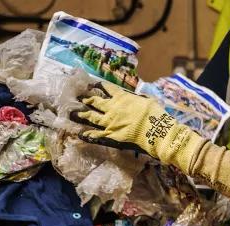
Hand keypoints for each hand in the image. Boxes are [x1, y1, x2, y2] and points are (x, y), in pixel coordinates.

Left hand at [70, 82, 204, 170]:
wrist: (157, 131)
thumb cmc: (156, 115)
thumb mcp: (148, 101)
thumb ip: (139, 99)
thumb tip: (137, 98)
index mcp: (122, 98)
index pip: (107, 89)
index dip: (98, 86)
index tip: (91, 84)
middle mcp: (112, 108)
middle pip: (95, 102)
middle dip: (86, 99)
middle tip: (77, 97)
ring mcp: (110, 123)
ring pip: (91, 117)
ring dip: (81, 115)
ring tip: (72, 113)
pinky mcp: (110, 136)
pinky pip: (96, 135)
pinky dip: (87, 135)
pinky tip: (80, 133)